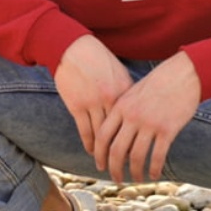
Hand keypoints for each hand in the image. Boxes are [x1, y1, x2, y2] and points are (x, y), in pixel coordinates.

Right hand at [54, 35, 133, 154]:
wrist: (72, 48)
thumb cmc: (97, 59)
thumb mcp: (117, 71)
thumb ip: (126, 91)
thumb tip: (134, 111)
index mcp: (124, 88)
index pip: (133, 119)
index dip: (136, 135)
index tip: (138, 148)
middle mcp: (110, 97)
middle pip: (119, 131)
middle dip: (121, 149)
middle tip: (123, 162)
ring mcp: (93, 102)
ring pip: (101, 135)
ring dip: (103, 151)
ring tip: (106, 161)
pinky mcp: (77, 106)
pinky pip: (85, 131)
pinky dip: (89, 144)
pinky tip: (91, 150)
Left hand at [94, 51, 200, 181]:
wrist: (183, 73)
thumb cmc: (159, 82)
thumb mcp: (135, 92)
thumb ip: (124, 111)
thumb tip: (117, 137)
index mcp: (122, 105)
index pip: (103, 135)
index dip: (99, 154)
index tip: (100, 165)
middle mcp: (133, 116)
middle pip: (116, 150)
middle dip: (114, 169)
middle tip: (116, 179)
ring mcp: (150, 123)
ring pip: (136, 157)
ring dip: (135, 173)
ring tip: (137, 178)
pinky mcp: (168, 129)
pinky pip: (157, 156)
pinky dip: (154, 169)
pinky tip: (154, 174)